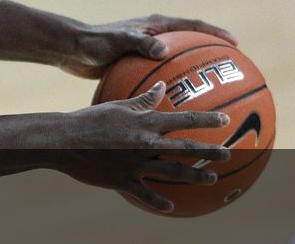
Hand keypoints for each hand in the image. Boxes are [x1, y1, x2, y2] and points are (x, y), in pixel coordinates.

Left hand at [58, 14, 238, 78]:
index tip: (235, 43)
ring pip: (180, 62)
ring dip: (196, 73)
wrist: (72, 50)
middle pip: (192, 44)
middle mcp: (156, 36)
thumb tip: (163, 50)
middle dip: (212, 54)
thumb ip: (139, 43)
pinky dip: (175, 87)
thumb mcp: (117, 41)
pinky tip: (180, 107)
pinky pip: (164, 76)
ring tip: (214, 92)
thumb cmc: (94, 42)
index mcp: (156, 25)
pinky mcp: (140, 66)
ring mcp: (149, 51)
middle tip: (232, 69)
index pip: (193, 26)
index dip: (215, 33)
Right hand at [58, 82, 230, 211]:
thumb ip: (145, 100)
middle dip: (209, 152)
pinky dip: (159, 201)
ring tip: (212, 179)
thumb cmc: (92, 119)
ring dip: (194, 177)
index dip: (206, 120)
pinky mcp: (123, 181)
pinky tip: (171, 206)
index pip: (183, 120)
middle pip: (184, 149)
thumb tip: (163, 87)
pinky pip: (146, 194)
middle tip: (229, 154)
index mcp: (145, 123)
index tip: (225, 120)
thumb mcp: (119, 105)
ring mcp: (135, 165)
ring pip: (172, 173)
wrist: (65, 142)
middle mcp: (145, 144)